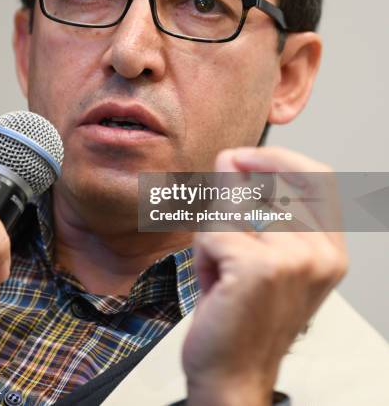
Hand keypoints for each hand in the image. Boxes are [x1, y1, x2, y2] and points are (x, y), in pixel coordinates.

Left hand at [182, 147, 347, 405]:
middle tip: (219, 189)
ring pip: (233, 206)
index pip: (318, 176)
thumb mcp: (258, 254)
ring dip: (216, 230)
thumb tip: (230, 159)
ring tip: (219, 264)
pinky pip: (213, 231)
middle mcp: (321, 252)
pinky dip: (202, 252)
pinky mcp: (260, 266)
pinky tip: (212, 281)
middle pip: (277, 178)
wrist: (232, 375)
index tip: (245, 156)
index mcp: (329, 249)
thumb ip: (251, 205)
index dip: (279, 157)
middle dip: (236, 181)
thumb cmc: (243, 316)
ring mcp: (294, 258)